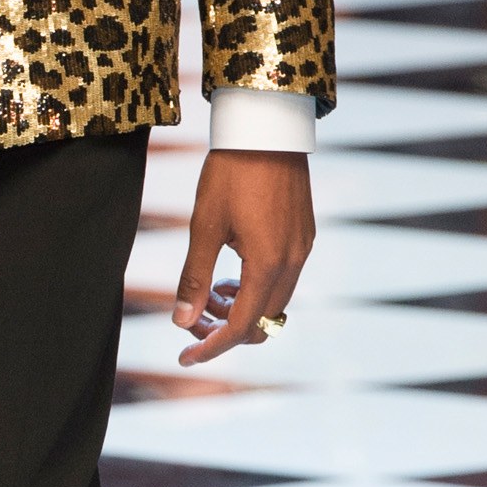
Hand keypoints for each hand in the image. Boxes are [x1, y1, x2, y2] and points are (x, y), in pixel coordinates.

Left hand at [171, 150, 314, 365]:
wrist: (266, 129)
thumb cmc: (230, 174)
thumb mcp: (204, 227)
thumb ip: (195, 278)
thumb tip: (182, 322)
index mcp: (267, 264)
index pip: (241, 326)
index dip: (212, 347)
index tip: (185, 358)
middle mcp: (293, 262)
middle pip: (263, 322)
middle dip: (226, 330)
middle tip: (192, 320)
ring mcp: (303, 249)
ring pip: (275, 302)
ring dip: (243, 309)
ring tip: (213, 293)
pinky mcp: (305, 235)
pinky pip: (284, 279)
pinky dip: (258, 288)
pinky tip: (234, 273)